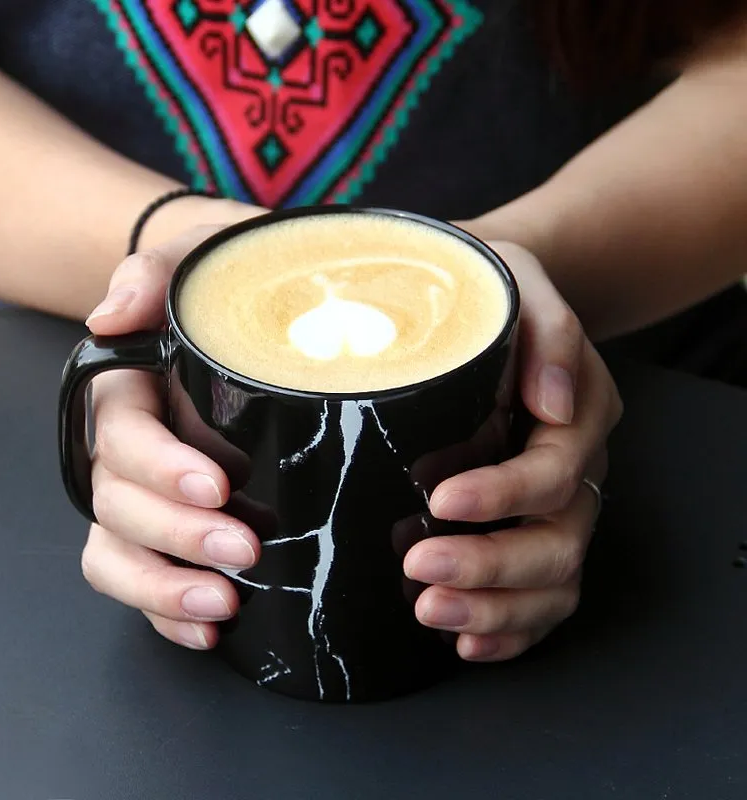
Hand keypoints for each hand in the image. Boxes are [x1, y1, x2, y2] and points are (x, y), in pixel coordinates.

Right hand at [81, 203, 264, 650]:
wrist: (252, 304)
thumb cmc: (226, 280)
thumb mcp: (197, 256)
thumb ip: (154, 272)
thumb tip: (111, 313)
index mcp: (129, 391)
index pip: (122, 437)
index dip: (160, 468)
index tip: (216, 484)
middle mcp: (131, 447)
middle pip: (119, 504)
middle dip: (175, 535)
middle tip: (241, 548)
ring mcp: (148, 489)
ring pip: (120, 550)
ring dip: (164, 586)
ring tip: (222, 604)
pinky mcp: (175, 519)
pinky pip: (146, 574)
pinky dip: (166, 609)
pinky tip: (209, 628)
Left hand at [403, 241, 622, 661]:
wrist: (490, 305)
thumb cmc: (494, 294)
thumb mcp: (519, 284)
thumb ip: (547, 331)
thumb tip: (552, 402)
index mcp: (576, 413)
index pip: (552, 471)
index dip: (503, 495)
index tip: (440, 497)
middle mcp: (571, 466)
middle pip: (557, 540)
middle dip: (490, 565)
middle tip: (420, 569)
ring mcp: (553, 504)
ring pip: (552, 580)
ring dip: (494, 608)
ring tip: (431, 612)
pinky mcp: (528, 526)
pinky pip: (539, 594)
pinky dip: (509, 628)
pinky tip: (464, 640)